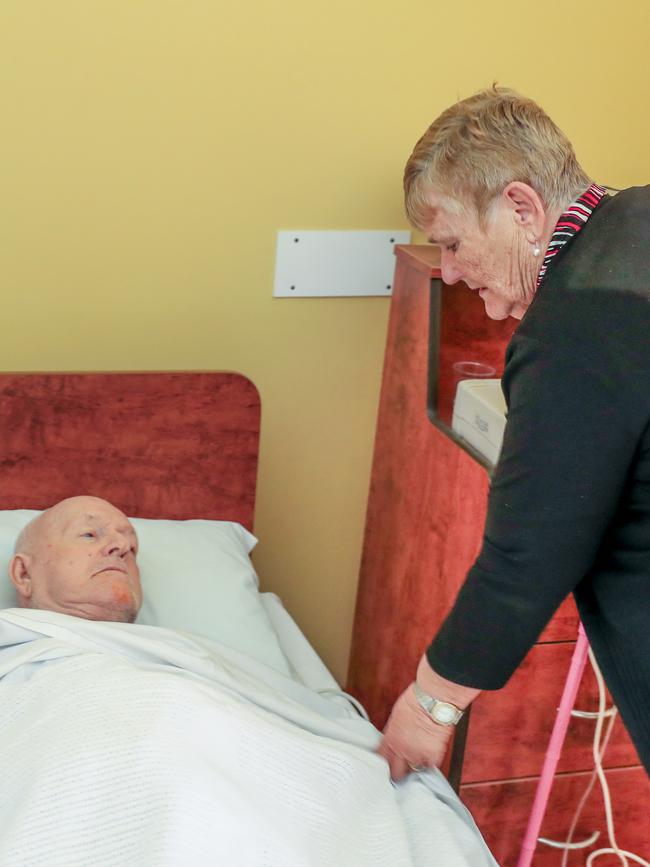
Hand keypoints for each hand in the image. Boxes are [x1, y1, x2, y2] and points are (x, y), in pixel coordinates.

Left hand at [377, 654, 479, 780]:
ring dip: (415, 767)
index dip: (384, 763)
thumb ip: (394, 731)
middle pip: (396, 772)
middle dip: (398, 772)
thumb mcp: (396, 715)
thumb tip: (394, 737)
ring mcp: (417, 754)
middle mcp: (402, 749)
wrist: (433, 700)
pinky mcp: (432, 756)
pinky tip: (430, 757)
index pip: (382, 758)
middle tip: (402, 771)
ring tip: (418, 761)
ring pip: (413, 771)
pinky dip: (430, 763)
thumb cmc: (416, 701)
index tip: (387, 765)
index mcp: (390, 738)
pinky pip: (430, 767)